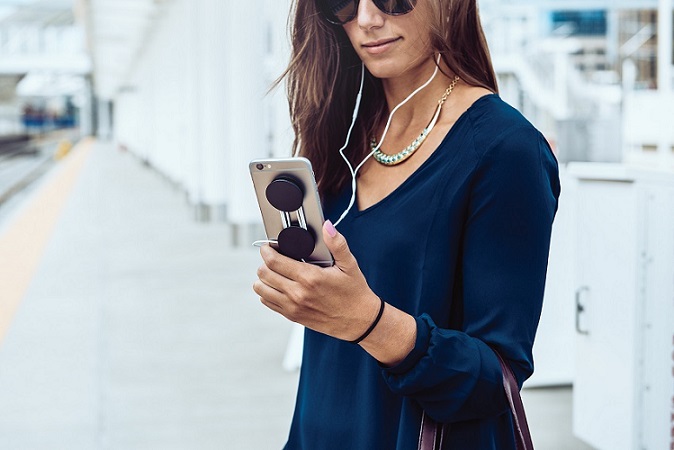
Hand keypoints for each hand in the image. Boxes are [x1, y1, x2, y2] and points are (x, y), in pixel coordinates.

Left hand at [253, 220, 381, 340]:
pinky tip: (278, 286)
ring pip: (261, 289)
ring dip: (264, 278)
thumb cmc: (354, 292)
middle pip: (264, 274)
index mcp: (310, 278)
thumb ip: (337, 244)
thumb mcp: (349, 265)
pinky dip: (268, 292)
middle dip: (265, 262)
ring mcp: (293, 306)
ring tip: (274, 272)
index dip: (266, 250)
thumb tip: (328, 226)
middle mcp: (298, 293)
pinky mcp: (292, 316)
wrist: (359, 321)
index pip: (274, 261)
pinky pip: (267, 302)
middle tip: (272, 257)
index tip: (268, 246)